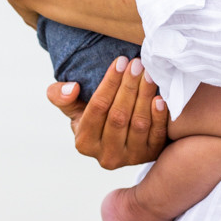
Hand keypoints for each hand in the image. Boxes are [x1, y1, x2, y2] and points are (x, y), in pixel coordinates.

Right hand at [46, 57, 168, 169]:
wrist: (117, 135)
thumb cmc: (94, 116)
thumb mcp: (73, 107)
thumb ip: (60, 96)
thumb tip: (72, 88)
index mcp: (84, 142)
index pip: (98, 108)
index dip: (110, 83)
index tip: (120, 61)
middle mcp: (106, 156)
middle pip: (118, 116)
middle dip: (128, 86)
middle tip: (137, 63)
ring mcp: (129, 158)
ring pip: (138, 124)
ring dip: (144, 96)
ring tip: (148, 74)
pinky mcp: (149, 157)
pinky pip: (156, 137)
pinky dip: (159, 117)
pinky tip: (160, 98)